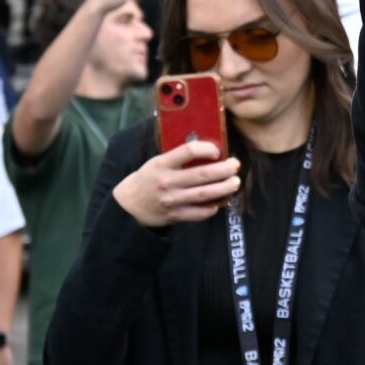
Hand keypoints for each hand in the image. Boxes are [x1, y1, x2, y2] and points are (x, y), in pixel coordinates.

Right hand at [111, 140, 240, 227]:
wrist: (128, 205)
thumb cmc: (148, 178)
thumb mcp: (157, 162)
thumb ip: (177, 158)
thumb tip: (207, 149)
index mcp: (162, 164)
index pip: (187, 151)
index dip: (206, 149)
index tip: (217, 150)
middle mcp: (167, 181)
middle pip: (202, 175)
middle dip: (223, 170)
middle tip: (235, 165)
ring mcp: (171, 200)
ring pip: (204, 194)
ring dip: (224, 188)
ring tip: (235, 182)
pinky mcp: (174, 215)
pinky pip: (197, 213)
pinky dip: (211, 208)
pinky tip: (219, 202)